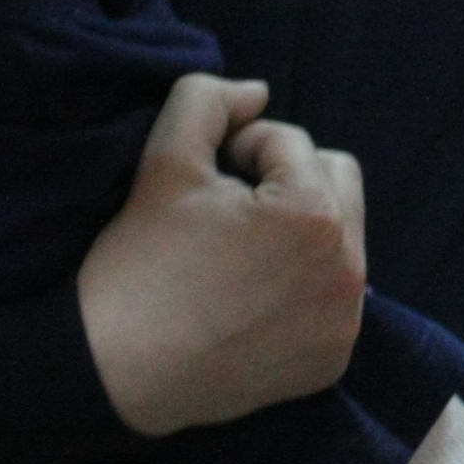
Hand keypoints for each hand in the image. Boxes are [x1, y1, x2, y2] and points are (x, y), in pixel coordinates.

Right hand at [73, 75, 370, 435]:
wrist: (114, 370)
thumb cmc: (141, 262)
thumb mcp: (164, 159)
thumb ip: (209, 99)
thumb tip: (258, 93)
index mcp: (316, 215)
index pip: (290, 143)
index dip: (238, 152)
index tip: (202, 188)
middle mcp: (349, 271)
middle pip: (336, 181)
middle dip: (287, 181)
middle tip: (229, 212)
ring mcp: (344, 322)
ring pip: (341, 239)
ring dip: (300, 229)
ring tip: (241, 252)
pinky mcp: (332, 360)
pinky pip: (334, 296)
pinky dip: (303, 284)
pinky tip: (251, 296)